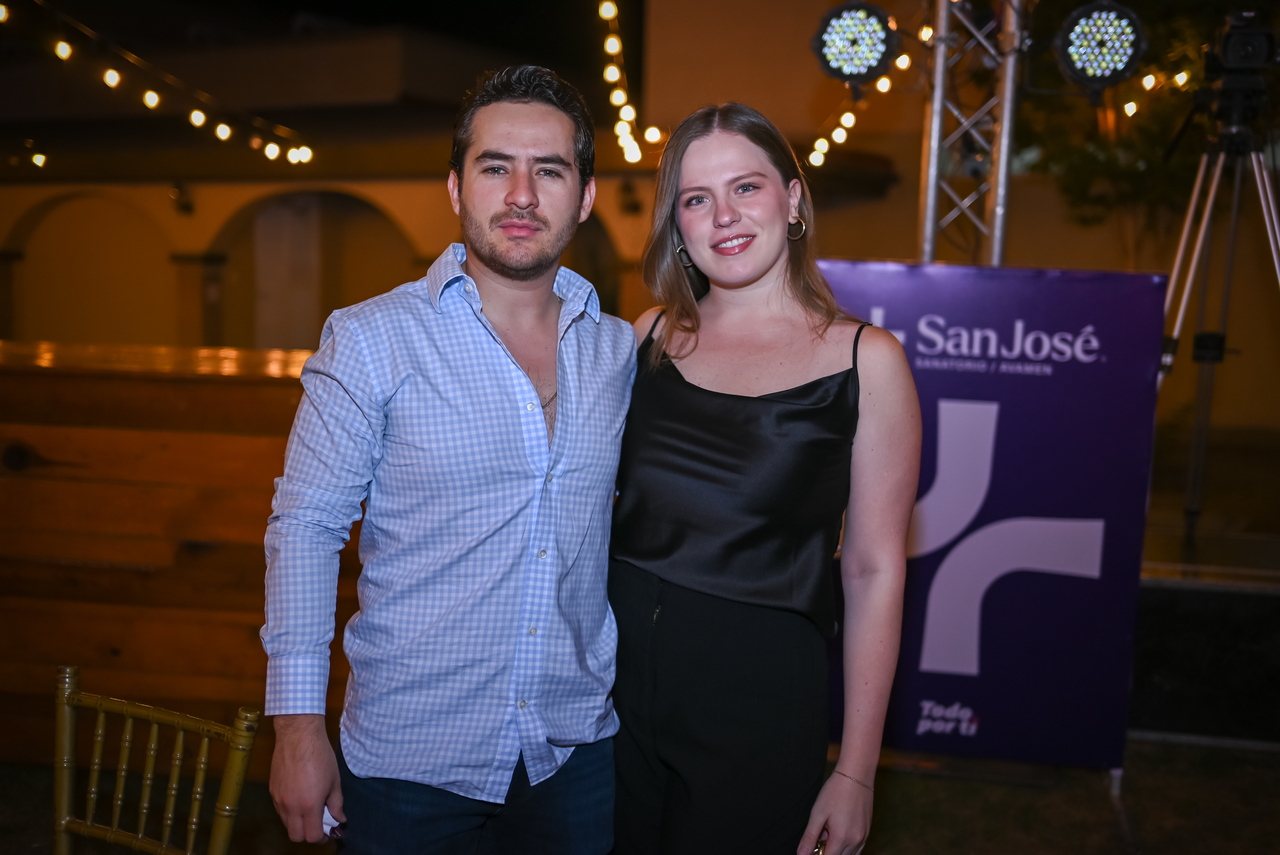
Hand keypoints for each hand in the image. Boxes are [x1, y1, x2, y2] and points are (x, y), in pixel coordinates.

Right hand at [269, 714, 344, 842]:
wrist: (298, 736)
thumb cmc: (320, 756)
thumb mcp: (334, 780)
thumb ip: (336, 804)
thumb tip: (339, 819)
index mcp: (309, 805)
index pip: (311, 836)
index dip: (321, 837)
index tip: (327, 831)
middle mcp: (291, 806)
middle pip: (295, 836)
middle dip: (307, 834)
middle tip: (318, 823)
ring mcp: (279, 799)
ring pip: (285, 824)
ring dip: (297, 823)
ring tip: (309, 809)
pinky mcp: (272, 791)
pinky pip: (279, 810)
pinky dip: (289, 811)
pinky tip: (299, 798)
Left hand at [796, 771, 873, 854]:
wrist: (856, 774)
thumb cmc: (835, 792)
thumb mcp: (817, 813)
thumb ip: (809, 837)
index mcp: (841, 838)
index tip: (812, 845)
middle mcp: (855, 841)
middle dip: (827, 851)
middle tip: (819, 834)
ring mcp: (864, 836)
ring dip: (837, 849)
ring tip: (828, 831)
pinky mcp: (867, 831)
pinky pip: (858, 848)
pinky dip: (847, 847)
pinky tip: (838, 832)